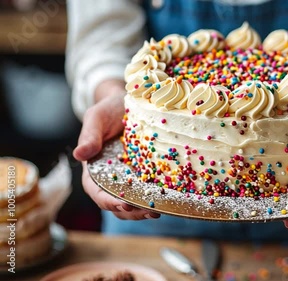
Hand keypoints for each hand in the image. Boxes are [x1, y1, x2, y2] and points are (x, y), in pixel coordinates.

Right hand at [73, 80, 159, 219]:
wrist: (126, 103)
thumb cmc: (108, 110)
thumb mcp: (96, 118)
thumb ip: (89, 136)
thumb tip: (79, 155)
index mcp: (93, 170)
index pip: (97, 192)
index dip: (109, 201)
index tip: (124, 205)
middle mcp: (110, 179)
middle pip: (116, 203)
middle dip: (131, 212)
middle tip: (149, 212)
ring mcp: (128, 179)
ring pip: (132, 202)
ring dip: (143, 210)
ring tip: (158, 211)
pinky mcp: (144, 174)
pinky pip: (147, 190)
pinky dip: (155, 198)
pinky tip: (167, 200)